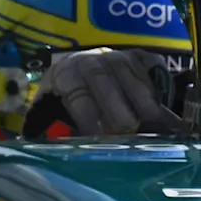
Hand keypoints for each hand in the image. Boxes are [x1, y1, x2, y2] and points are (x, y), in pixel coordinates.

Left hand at [26, 47, 184, 137]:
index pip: (76, 92)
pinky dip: (156, 85)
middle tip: (130, 129)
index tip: (100, 136)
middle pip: (102, 78)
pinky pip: (148, 65)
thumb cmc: (65, 101)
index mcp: (64, 74)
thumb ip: (45, 127)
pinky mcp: (136, 55)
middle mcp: (89, 59)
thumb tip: (36, 145)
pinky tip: (164, 107)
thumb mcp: (50, 111)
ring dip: (142, 97)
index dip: (88, 114)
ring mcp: (115, 55)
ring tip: (154, 122)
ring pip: (128, 70)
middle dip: (117, 104)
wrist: (79, 73)